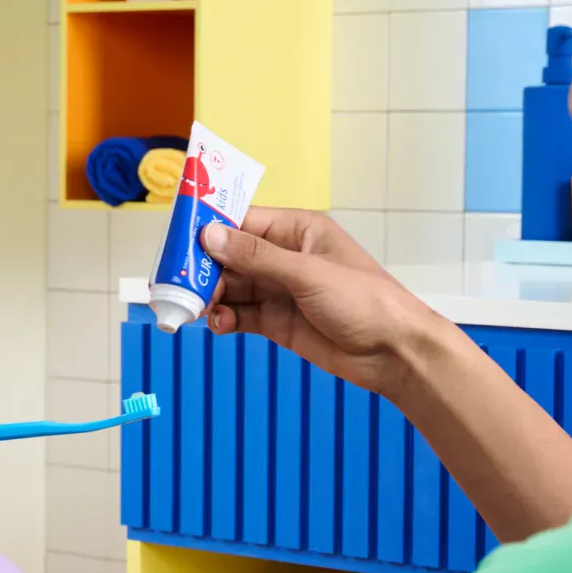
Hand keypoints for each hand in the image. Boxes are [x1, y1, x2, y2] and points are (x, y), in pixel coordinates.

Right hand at [202, 209, 440, 400]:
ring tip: (197, 307)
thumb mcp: (307, 273)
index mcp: (295, 231)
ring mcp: (278, 290)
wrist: (392, 352)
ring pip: (230, 287)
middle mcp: (283, 257)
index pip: (241, 221)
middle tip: (180, 283)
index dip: (209, 229)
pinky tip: (219, 323)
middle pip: (228, 256)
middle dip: (204, 269)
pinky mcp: (275, 321)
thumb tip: (211, 237)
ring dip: (210, 296)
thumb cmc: (365, 301)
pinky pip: (238, 314)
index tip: (179, 240)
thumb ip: (257, 257)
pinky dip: (223, 318)